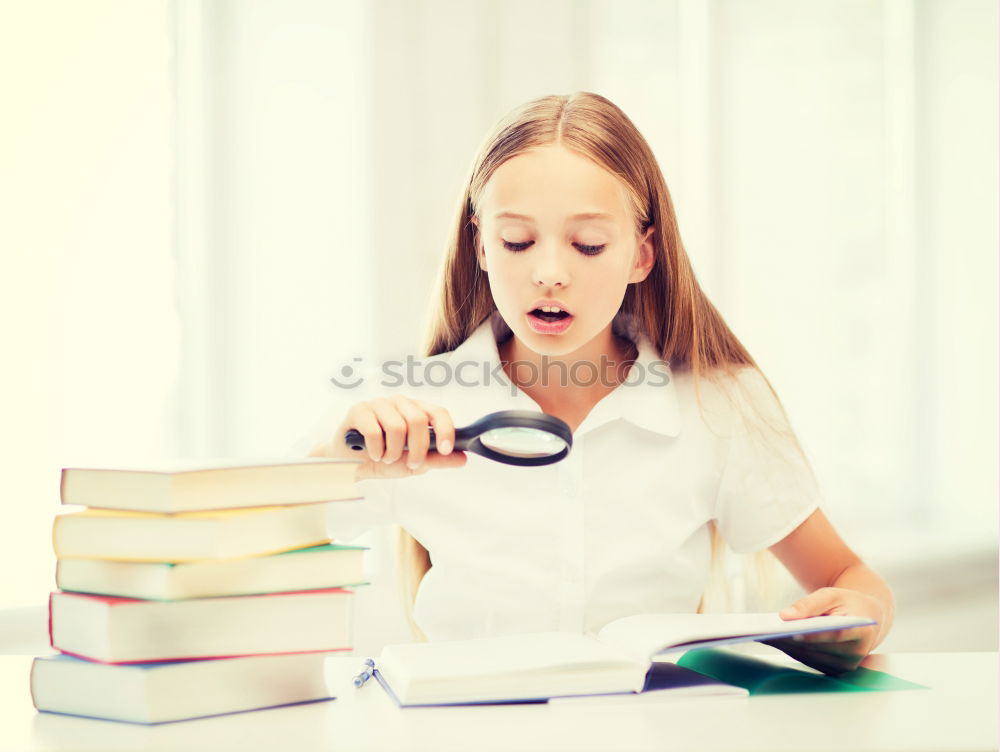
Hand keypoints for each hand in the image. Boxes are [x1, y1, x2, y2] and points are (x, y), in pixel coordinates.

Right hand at [308, 396, 466, 479]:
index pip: (438, 412)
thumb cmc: (383, 458)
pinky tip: (373, 454)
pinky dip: (376, 449)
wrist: (350, 465)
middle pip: (418, 420)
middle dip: (417, 448)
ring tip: (387, 458)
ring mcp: (379, 404)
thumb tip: (463, 459)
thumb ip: (436, 460)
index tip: (445, 449)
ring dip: (393, 451)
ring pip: (397, 426)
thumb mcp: (413, 463)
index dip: (445, 429)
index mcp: (417, 411)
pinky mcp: (359, 410)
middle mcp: (400, 403)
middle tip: (410, 463)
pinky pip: (374, 430)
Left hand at [763, 587, 882, 675]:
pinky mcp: (834, 669)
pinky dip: (792, 650)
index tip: (791, 632)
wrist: (866, 617)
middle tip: (766, 632)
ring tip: (764, 635)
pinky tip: (774, 640)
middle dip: (791, 640)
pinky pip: (809, 660)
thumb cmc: (848, 602)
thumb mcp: (831, 594)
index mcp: (861, 631)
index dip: (813, 635)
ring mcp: (845, 665)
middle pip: (818, 648)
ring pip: (810, 656)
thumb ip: (809, 604)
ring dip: (787, 647)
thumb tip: (785, 616)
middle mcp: (855, 653)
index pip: (834, 635)